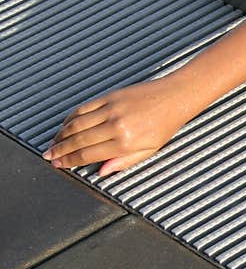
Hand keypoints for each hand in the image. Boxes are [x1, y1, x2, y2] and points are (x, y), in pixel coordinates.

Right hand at [42, 74, 195, 176]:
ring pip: (76, 123)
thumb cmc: (164, 126)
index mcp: (125, 142)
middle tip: (49, 155)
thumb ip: (124, 162)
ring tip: (54, 143)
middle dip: (60, 149)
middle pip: (78, 139)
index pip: (89, 154)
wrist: (174, 98)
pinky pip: (83, 108)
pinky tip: (65, 125)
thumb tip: (102, 171)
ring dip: (61, 134)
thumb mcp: (149, 151)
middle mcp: (115, 125)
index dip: (70, 160)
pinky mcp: (109, 97)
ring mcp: (110, 109)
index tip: (58, 164)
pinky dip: (71, 117)